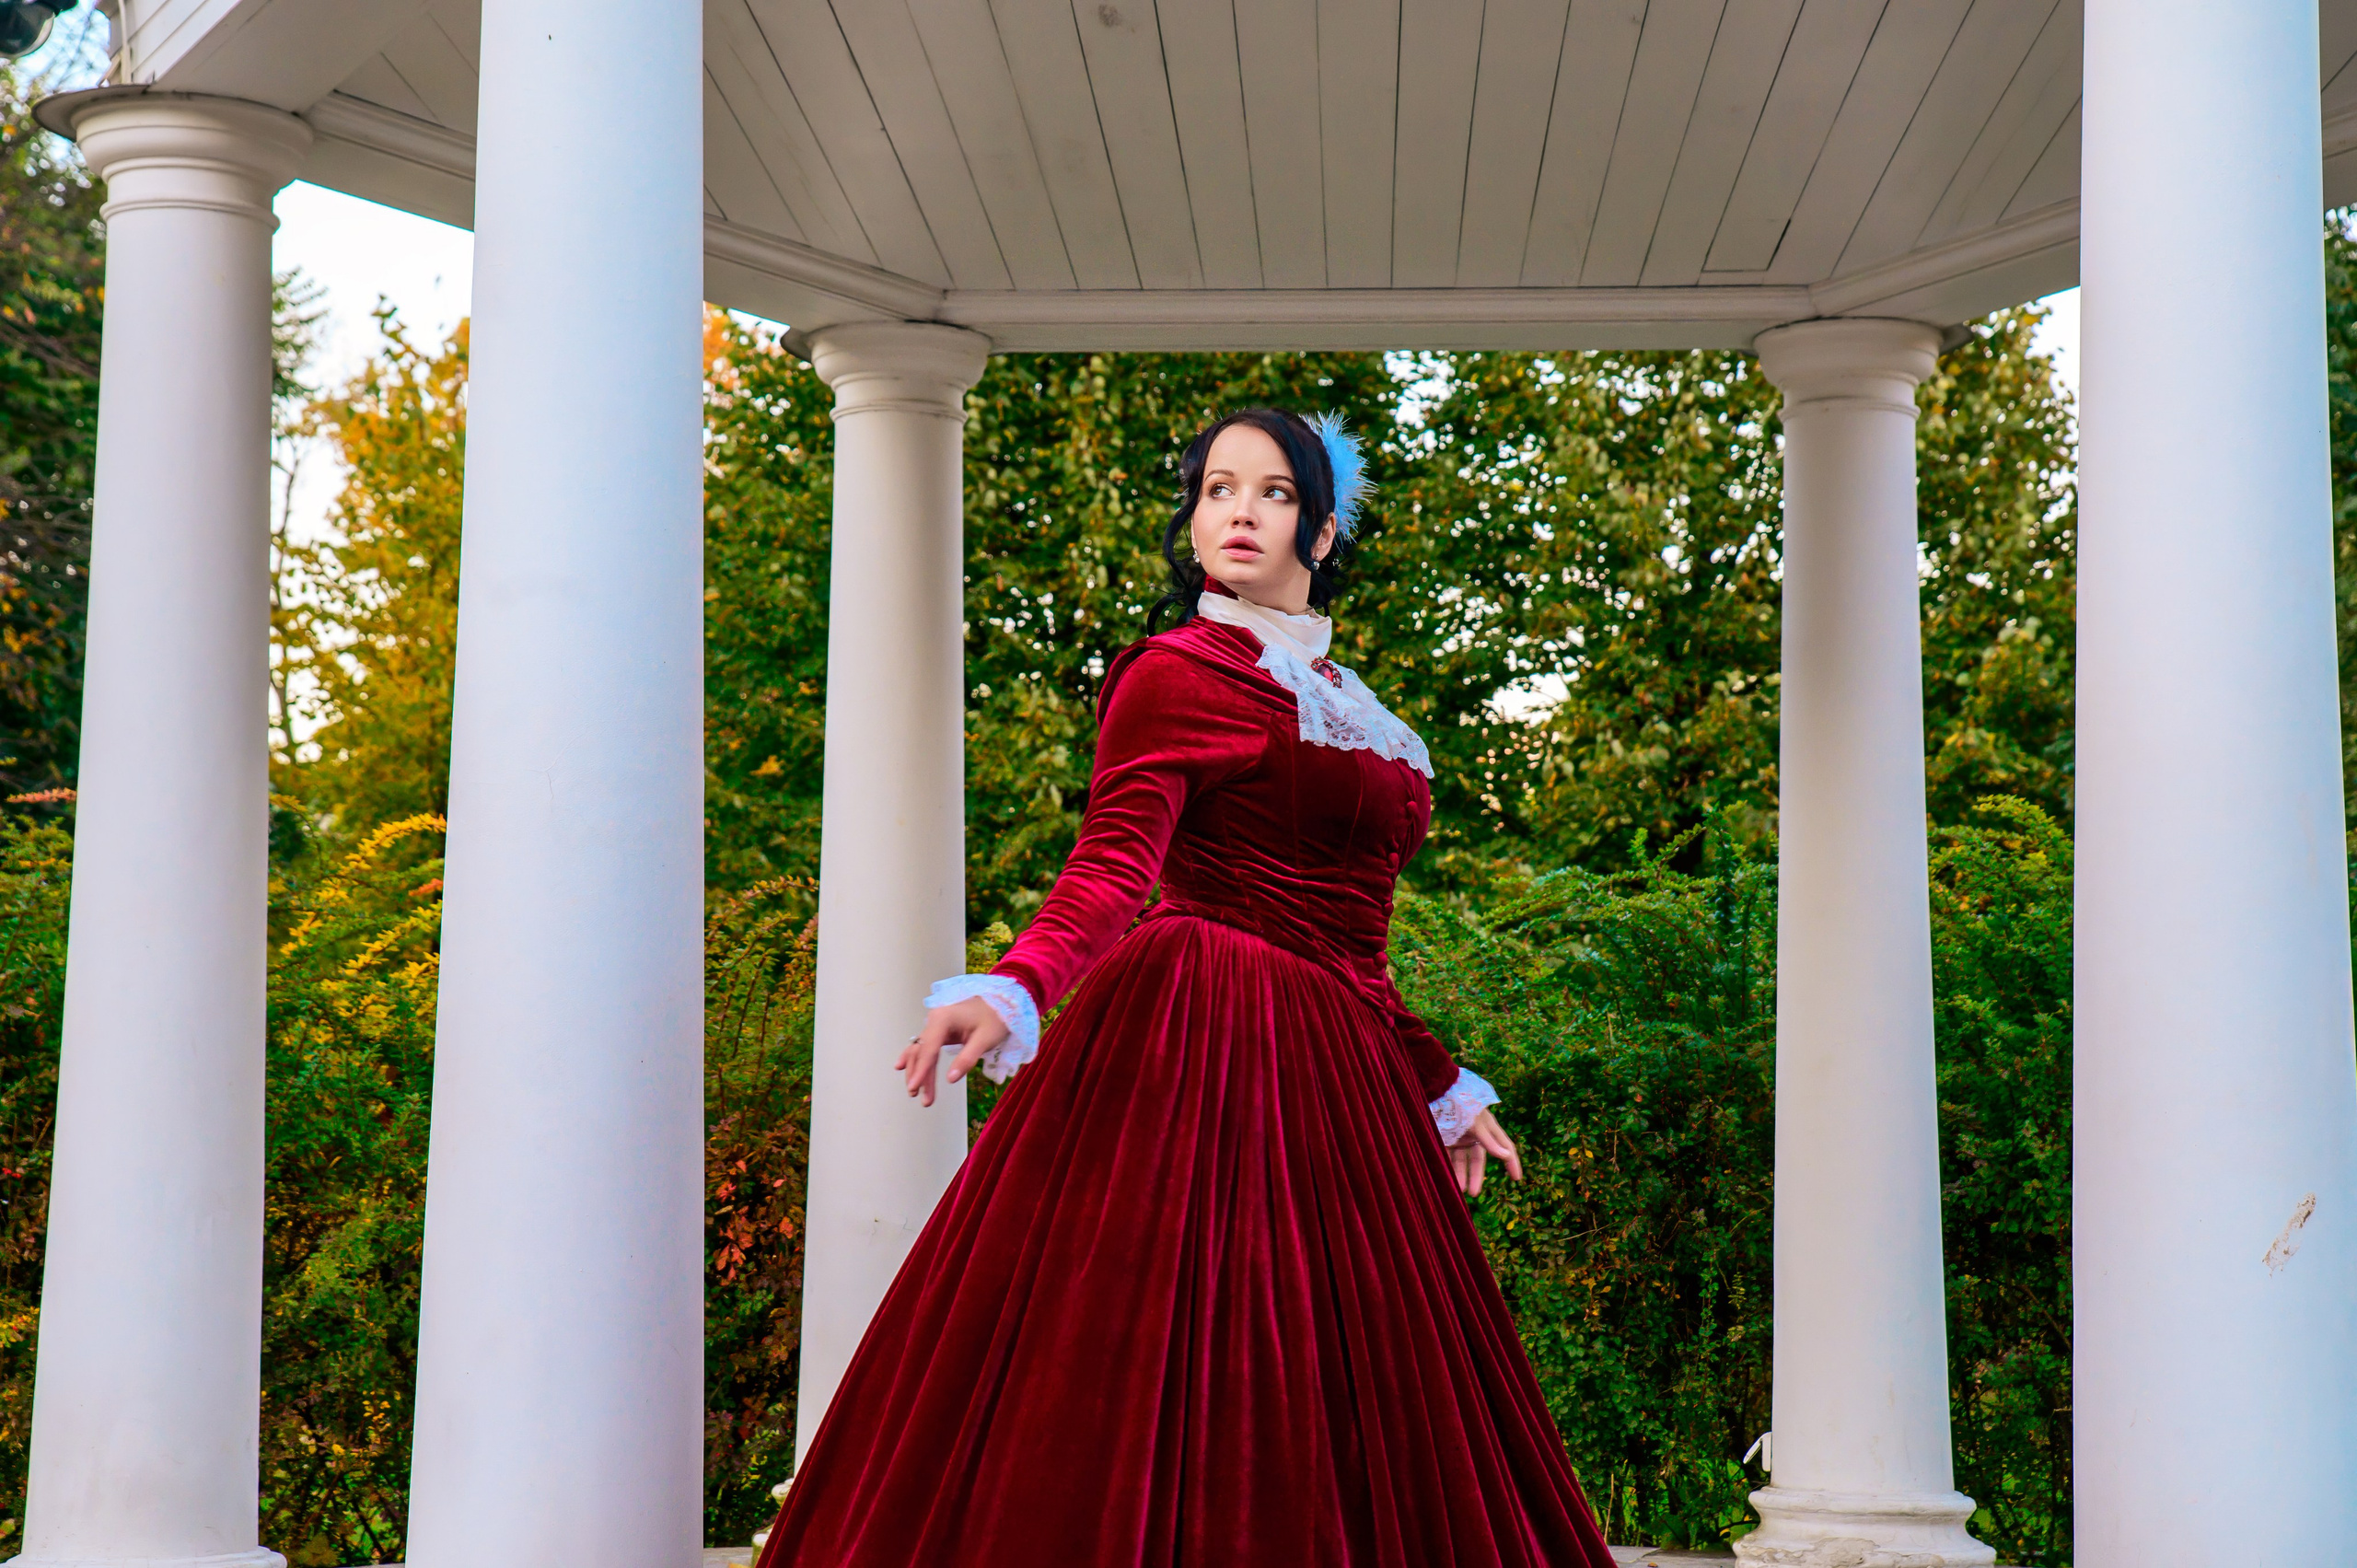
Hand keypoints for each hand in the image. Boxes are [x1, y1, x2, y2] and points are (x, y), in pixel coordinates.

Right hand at [894, 996, 1009, 1106]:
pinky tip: (902, 1067)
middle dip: (919, 1075)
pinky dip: (917, 1059)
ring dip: (918, 1070)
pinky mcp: (939, 1030)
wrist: (1002, 1001)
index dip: (921, 1070)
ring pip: (921, 1050)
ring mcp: (935, 1024)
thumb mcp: (985, 1040)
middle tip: (919, 1098)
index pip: (928, 1049)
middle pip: (922, 1051)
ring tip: (915, 1093)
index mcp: (943, 1019)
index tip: (914, 1087)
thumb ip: (967, 1059)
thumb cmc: (995, 1018)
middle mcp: (934, 1020)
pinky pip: (925, 1046)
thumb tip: (950, 1079)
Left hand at [1447, 1109, 1522, 1197]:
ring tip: (1458, 1189)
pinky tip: (1446, 1179)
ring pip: (1460, 1160)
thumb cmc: (1462, 1104)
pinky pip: (1447, 1156)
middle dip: (1476, 1176)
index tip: (1517, 1179)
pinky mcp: (1444, 1137)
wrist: (1439, 1092)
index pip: (1504, 1147)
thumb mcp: (1477, 1123)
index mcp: (1488, 1128)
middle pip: (1477, 1159)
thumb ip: (1489, 1140)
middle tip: (1474, 1193)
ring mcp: (1459, 1136)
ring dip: (1460, 1174)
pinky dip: (1448, 1167)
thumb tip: (1506, 1155)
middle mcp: (1474, 1134)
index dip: (1511, 1162)